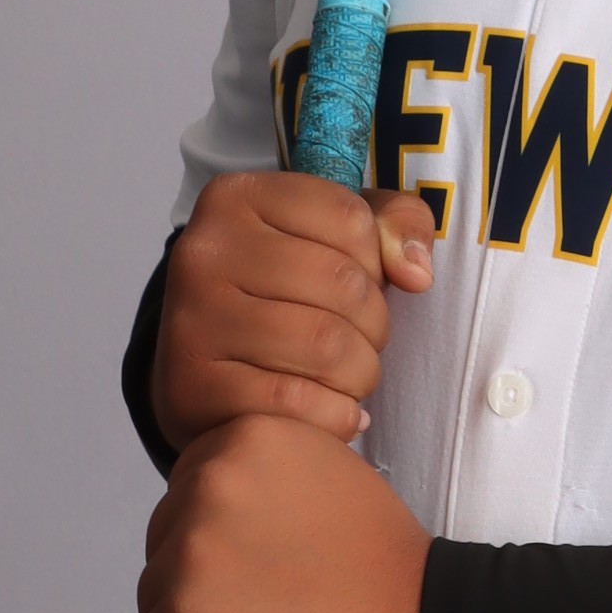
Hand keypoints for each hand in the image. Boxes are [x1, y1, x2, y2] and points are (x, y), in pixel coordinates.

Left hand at [132, 413, 427, 612]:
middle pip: (164, 541)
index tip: (257, 565)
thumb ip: (268, 474)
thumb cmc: (385, 568)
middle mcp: (208, 483)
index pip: (189, 490)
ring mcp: (190, 555)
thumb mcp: (328, 473)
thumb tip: (227, 501)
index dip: (220, 535)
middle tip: (262, 607)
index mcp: (244, 437)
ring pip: (154, 597)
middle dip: (200, 577)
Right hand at [153, 171, 434, 449]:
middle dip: (376, 323)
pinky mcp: (195, 388)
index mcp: (235, 197)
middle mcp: (203, 251)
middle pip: (342, 283)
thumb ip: (395, 224)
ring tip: (350, 376)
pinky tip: (332, 411)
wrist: (199, 370)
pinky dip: (335, 415)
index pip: (350, 219)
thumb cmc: (280, 294)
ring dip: (361, 372)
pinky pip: (297, 403)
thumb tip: (416, 274)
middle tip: (364, 342)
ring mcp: (194, 320)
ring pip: (326, 345)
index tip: (360, 282)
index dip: (377, 261)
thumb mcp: (335, 235)